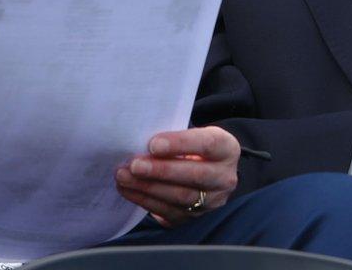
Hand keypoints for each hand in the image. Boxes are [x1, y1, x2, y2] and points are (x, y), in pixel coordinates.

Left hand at [115, 126, 239, 226]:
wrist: (208, 168)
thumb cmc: (194, 144)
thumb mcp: (195, 133)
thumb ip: (176, 136)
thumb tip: (141, 138)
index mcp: (226, 148)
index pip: (207, 144)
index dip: (180, 144)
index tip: (153, 144)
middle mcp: (224, 177)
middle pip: (194, 176)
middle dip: (160, 171)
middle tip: (134, 165)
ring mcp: (212, 201)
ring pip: (180, 197)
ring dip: (148, 188)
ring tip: (124, 177)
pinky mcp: (196, 217)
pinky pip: (170, 211)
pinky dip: (146, 200)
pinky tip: (129, 190)